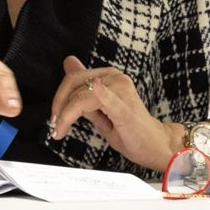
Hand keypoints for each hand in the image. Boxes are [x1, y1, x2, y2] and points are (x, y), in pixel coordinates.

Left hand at [48, 55, 178, 170]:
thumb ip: (84, 91)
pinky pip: (107, 99)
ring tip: (61, 130)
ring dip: (67, 114)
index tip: (53, 117)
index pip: (74, 78)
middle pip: (75, 83)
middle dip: (59, 105)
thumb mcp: (100, 110)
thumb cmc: (129, 130)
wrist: (156, 147)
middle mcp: (116, 78)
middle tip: (54, 125)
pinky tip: (98, 88)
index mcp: (109, 77)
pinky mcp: (126, 108)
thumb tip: (68, 62)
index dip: (59, 97)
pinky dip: (100, 95)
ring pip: (82, 97)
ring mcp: (122, 91)